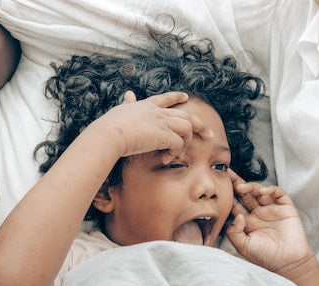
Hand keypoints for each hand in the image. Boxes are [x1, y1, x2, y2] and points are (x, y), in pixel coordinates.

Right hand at [89, 91, 212, 161]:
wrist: (109, 135)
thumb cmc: (109, 127)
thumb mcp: (119, 110)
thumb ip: (126, 104)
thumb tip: (128, 94)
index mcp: (147, 106)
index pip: (166, 98)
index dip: (177, 97)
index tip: (186, 98)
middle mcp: (158, 112)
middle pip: (187, 115)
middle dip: (200, 125)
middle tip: (209, 135)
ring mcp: (163, 123)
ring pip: (188, 129)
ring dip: (185, 144)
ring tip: (177, 155)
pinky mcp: (165, 136)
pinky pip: (180, 144)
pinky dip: (176, 153)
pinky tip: (167, 159)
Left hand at [227, 174, 318, 285]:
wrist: (288, 263)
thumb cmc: (265, 257)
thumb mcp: (243, 246)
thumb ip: (234, 231)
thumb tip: (236, 215)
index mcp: (246, 222)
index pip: (235, 204)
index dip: (228, 194)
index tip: (219, 184)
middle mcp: (258, 213)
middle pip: (246, 194)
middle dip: (237, 183)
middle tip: (228, 174)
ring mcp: (272, 210)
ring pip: (260, 191)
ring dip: (251, 186)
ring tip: (243, 188)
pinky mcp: (286, 208)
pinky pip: (278, 194)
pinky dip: (271, 190)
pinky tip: (263, 192)